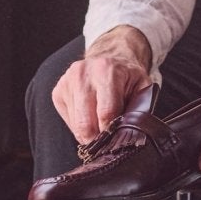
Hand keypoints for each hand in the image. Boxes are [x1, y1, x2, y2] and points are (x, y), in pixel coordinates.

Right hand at [52, 26, 152, 147]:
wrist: (109, 57)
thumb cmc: (127, 76)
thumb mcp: (142, 87)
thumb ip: (140, 107)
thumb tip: (133, 132)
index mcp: (106, 70)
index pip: (106, 113)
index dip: (112, 133)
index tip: (118, 140)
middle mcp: (82, 74)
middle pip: (86, 123)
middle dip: (98, 139)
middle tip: (109, 142)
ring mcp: (67, 82)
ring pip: (76, 125)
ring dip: (90, 133)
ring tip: (102, 126)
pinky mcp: (58, 91)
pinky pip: (68, 121)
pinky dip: (80, 126)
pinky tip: (91, 117)